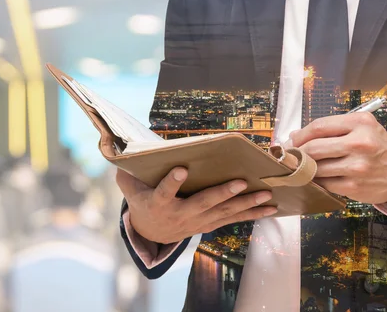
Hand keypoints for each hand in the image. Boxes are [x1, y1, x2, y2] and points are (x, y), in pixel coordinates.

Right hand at [116, 167, 277, 243]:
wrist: (152, 233)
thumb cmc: (143, 202)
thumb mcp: (130, 188)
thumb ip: (126, 174)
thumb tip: (116, 152)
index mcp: (159, 203)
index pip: (164, 192)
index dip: (172, 182)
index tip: (181, 169)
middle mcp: (180, 215)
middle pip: (203, 204)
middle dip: (223, 193)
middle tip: (241, 182)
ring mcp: (197, 222)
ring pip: (224, 213)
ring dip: (246, 204)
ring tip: (266, 195)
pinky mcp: (209, 224)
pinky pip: (233, 219)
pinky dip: (252, 213)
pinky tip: (270, 208)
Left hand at [289, 112, 386, 204]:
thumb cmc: (377, 149)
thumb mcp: (362, 129)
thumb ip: (331, 129)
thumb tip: (295, 135)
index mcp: (360, 123)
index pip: (319, 126)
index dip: (301, 134)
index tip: (293, 140)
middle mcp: (360, 143)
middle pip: (314, 147)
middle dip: (297, 153)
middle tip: (292, 155)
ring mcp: (357, 166)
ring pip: (316, 167)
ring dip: (305, 169)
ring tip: (303, 166)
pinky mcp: (354, 186)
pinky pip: (324, 183)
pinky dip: (316, 181)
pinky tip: (317, 177)